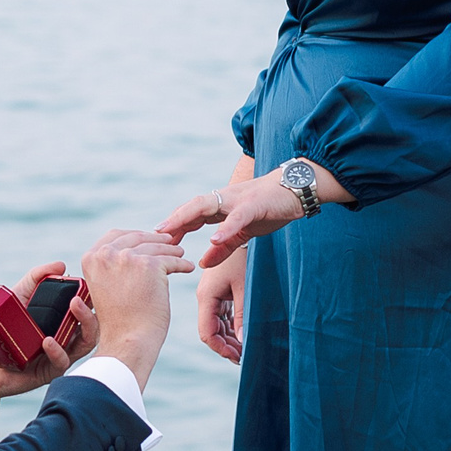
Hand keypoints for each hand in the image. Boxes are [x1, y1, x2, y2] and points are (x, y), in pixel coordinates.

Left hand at [0, 260, 98, 415]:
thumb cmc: (2, 328)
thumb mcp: (18, 296)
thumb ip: (36, 278)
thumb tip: (61, 265)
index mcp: (63, 321)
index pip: (86, 310)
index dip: (92, 298)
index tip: (91, 284)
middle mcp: (66, 338)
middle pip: (92, 326)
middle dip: (91, 310)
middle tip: (81, 296)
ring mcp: (59, 355)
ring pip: (84, 344)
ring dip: (83, 325)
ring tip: (73, 306)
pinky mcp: (48, 372)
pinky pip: (61, 362)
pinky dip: (57, 351)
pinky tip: (48, 340)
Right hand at [79, 228, 195, 391]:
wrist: (127, 341)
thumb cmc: (118, 321)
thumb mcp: (105, 286)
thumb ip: (111, 265)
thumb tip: (132, 248)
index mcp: (91, 258)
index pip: (115, 235)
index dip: (134, 235)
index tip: (147, 240)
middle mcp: (106, 254)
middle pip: (138, 237)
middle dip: (156, 239)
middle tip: (169, 242)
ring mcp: (128, 258)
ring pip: (157, 247)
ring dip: (171, 250)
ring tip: (180, 255)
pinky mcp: (150, 265)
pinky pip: (172, 259)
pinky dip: (182, 264)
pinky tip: (187, 268)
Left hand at [158, 162, 349, 271]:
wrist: (297, 187)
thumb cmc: (268, 208)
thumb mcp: (243, 231)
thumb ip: (224, 246)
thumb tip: (203, 263)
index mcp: (219, 206)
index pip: (189, 215)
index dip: (171, 227)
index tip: (152, 243)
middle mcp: (224, 199)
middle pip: (191, 208)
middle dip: (171, 221)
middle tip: (153, 238)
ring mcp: (238, 200)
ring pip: (206, 206)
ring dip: (186, 219)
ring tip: (171, 234)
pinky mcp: (255, 205)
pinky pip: (237, 216)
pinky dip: (225, 228)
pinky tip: (214, 239)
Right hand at [196, 248, 245, 363]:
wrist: (244, 230)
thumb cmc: (245, 258)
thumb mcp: (246, 287)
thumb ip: (243, 315)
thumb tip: (243, 342)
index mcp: (206, 296)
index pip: (207, 332)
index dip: (221, 349)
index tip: (238, 358)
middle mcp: (205, 296)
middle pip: (211, 330)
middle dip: (226, 346)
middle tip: (245, 357)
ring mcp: (212, 293)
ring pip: (217, 324)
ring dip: (229, 337)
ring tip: (245, 349)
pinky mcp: (220, 290)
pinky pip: (222, 315)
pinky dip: (231, 326)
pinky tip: (243, 334)